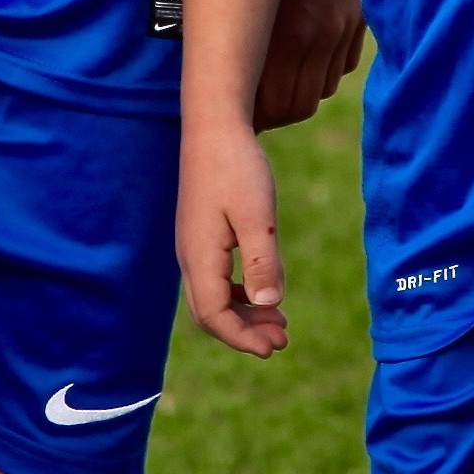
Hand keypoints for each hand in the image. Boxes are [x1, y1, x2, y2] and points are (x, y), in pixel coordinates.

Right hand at [179, 123, 289, 354]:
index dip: (242, 338)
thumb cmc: (236, 166)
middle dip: (244, 332)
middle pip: (210, 312)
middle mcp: (190, 256)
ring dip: (244, 314)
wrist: (214, 125)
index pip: (214, 316)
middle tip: (283, 340)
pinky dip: (239, 294)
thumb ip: (262, 261)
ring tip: (279, 321)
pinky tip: (262, 291)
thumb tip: (269, 304)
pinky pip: (215, 278)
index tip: (274, 348)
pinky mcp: (201, 233)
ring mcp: (193, 245)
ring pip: (212, 297)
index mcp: (200, 256)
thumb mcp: (257, 215)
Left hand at [253, 0, 365, 129]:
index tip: (240, 112)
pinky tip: (306, 53)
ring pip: (322, 89)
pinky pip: (344, 66)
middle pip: (301, 106)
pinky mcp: (358, 19)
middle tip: (257, 102)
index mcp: (286, 34)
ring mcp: (343, 28)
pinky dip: (324, 69)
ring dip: (300, 90)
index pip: (276, 107)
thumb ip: (240, 45)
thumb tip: (231, 90)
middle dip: (277, 111)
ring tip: (279, 76)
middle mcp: (319, 36)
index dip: (256, 116)